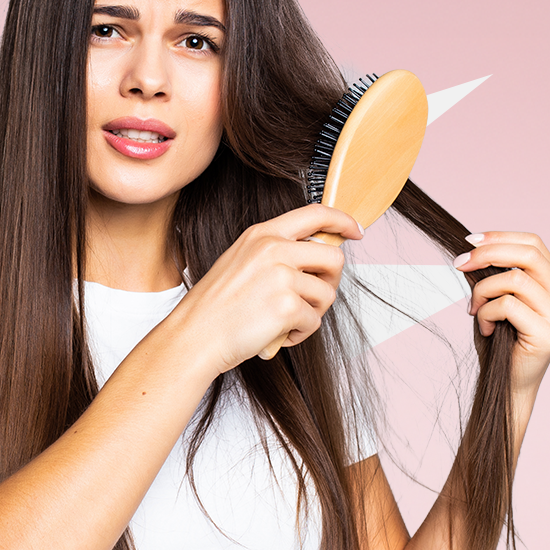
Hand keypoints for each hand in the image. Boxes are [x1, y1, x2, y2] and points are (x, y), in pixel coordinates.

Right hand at [168, 204, 362, 373]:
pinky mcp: (287, 305)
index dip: (341, 221)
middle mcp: (273, 248)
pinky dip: (301, 333)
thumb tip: (317, 260)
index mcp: (262, 235)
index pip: (314, 214)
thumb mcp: (242, 262)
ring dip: (313, 313)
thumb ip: (276, 254)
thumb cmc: (215, 308)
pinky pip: (315, 321)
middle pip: (333, 256)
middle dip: (331, 281)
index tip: (355, 231)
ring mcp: (281, 275)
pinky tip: (278, 334)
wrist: (194, 336)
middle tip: (313, 299)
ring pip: (327, 293)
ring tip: (286, 322)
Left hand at [454, 231, 549, 394]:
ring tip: (474, 309)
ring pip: (515, 279)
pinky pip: (508, 305)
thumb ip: (497, 272)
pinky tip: (486, 328)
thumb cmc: (501, 340)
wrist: (507, 385)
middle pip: (529, 254)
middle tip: (460, 264)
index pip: (534, 244)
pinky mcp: (548, 334)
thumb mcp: (498, 297)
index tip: (469, 241)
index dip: (500, 237)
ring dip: (483, 290)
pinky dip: (487, 312)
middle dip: (488, 253)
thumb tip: (473, 246)